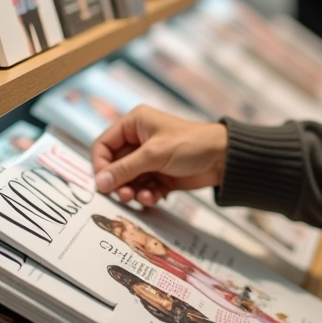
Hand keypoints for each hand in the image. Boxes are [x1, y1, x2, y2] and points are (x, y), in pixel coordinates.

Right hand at [91, 106, 227, 206]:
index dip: (100, 164)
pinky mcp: (159, 175)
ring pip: (127, 180)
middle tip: (124, 195)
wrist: (223, 158)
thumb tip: (99, 182)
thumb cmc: (190, 144)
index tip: (103, 183)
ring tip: (140, 198)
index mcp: (134, 124)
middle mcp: (139, 140)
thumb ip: (125, 169)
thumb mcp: (154, 154)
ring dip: (131, 191)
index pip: (103, 145)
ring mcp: (149, 159)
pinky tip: (153, 198)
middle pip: (114, 166)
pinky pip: (142, 188)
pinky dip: (145, 195)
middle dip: (118, 182)